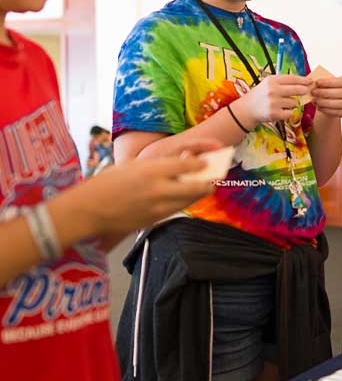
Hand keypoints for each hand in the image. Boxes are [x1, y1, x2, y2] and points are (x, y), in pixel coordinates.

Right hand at [78, 153, 218, 235]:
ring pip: (189, 201)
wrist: (88, 211)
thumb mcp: (130, 166)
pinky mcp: (154, 220)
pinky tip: (185, 199)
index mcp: (151, 169)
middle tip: (213, 178)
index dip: (202, 163)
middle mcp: (158, 188)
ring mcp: (157, 207)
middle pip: (196, 186)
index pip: (188, 165)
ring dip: (199, 194)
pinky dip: (184, 203)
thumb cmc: (105, 183)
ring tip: (204, 188)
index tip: (207, 160)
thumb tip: (178, 162)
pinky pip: (177, 210)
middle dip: (208, 182)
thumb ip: (155, 165)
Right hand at [237, 74, 310, 126]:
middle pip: (296, 90)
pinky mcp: (274, 114)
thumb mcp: (268, 84)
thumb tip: (302, 82)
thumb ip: (283, 82)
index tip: (310, 81)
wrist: (247, 110)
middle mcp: (272, 91)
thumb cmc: (261, 95)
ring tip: (282, 104)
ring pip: (294, 103)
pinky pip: (290, 113)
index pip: (292, 78)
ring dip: (292, 104)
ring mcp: (273, 103)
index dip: (303, 80)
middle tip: (305, 91)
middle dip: (303, 90)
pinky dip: (288, 113)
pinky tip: (280, 111)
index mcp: (271, 81)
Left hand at [312, 75, 341, 117]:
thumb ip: (323, 81)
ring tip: (314, 100)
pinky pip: (337, 112)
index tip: (317, 82)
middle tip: (313, 92)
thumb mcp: (328, 82)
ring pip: (339, 103)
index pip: (340, 81)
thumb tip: (312, 82)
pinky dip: (327, 110)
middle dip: (325, 92)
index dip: (329, 82)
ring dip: (325, 102)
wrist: (334, 99)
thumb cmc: (330, 87)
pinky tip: (319, 107)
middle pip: (340, 93)